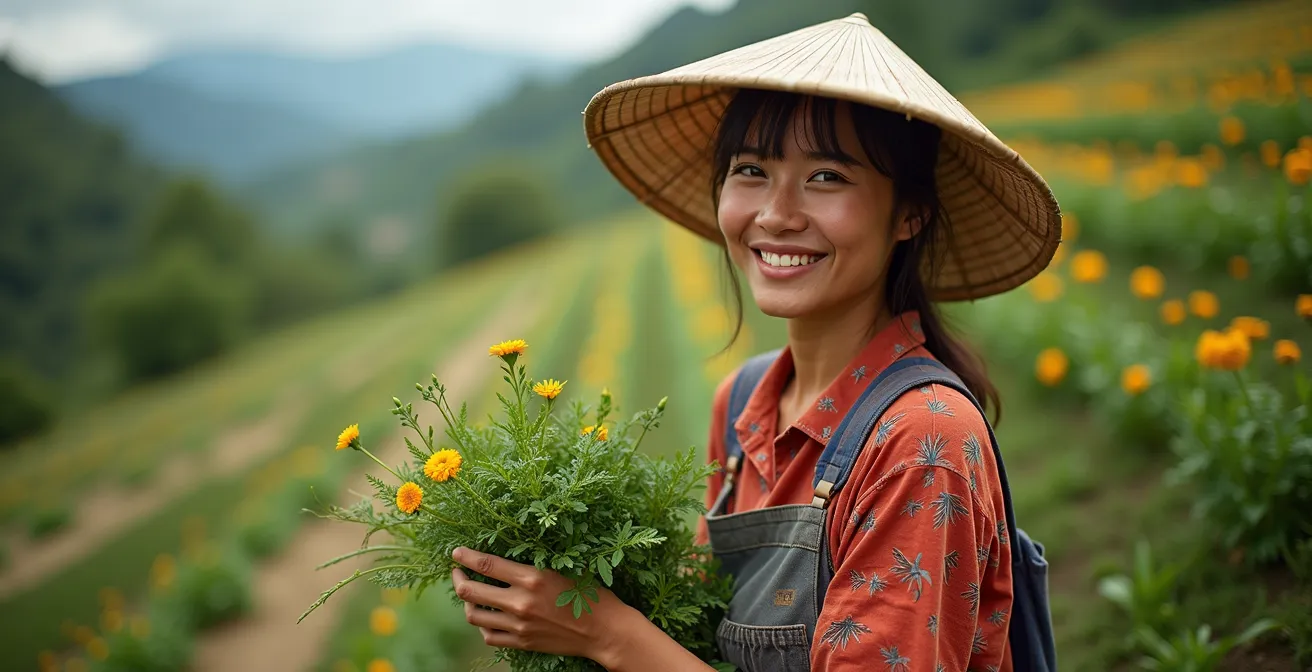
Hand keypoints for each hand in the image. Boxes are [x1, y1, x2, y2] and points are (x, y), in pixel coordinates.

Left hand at [451, 546, 628, 662]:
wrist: (605, 631)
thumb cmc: (590, 594)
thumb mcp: (565, 568)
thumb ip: (536, 563)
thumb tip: (511, 550)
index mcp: (532, 578)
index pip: (486, 565)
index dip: (466, 557)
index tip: (456, 552)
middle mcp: (521, 603)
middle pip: (471, 591)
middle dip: (458, 578)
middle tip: (457, 571)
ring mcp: (519, 626)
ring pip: (474, 615)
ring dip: (466, 603)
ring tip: (468, 593)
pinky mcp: (522, 643)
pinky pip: (489, 636)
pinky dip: (481, 625)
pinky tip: (485, 615)